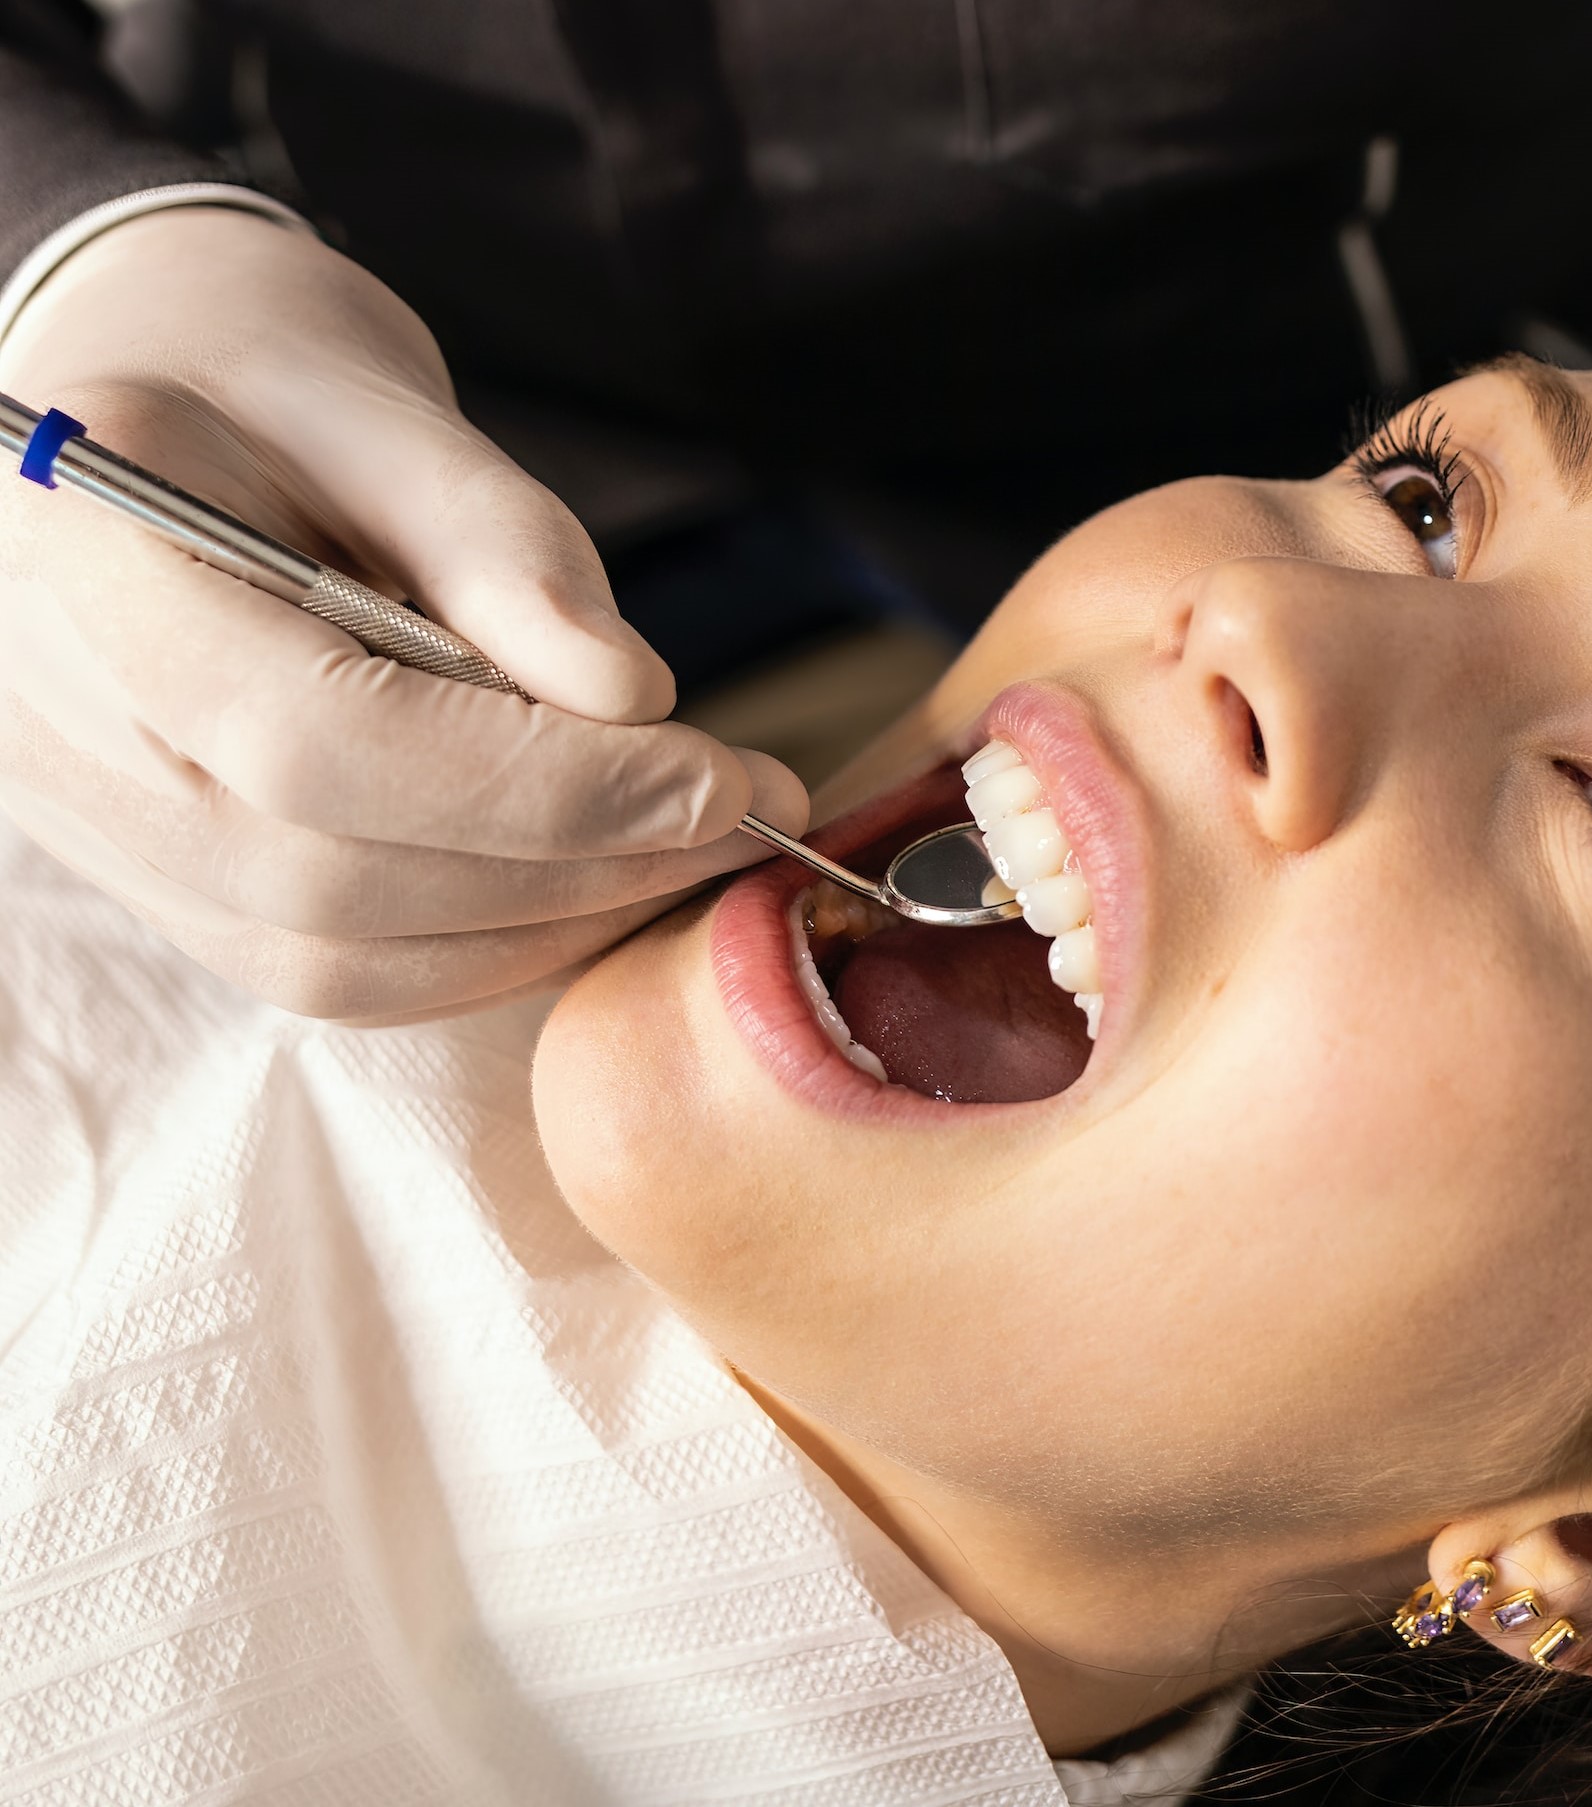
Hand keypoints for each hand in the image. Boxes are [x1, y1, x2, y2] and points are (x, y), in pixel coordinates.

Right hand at [0, 207, 806, 1019]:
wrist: (142, 403)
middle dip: (579, 860)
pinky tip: (594, 882)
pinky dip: (490, 947)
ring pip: (344, 954)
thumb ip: (500, 546)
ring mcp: (106, 828)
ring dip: (550, 921)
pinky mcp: (168, 885)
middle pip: (341, 872)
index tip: (720, 778)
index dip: (542, 785)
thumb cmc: (259, 372)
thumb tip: (629, 696)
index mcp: (83, 564)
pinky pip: (338, 971)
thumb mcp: (380, 405)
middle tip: (744, 814)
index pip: (321, 740)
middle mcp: (66, 727)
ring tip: (687, 846)